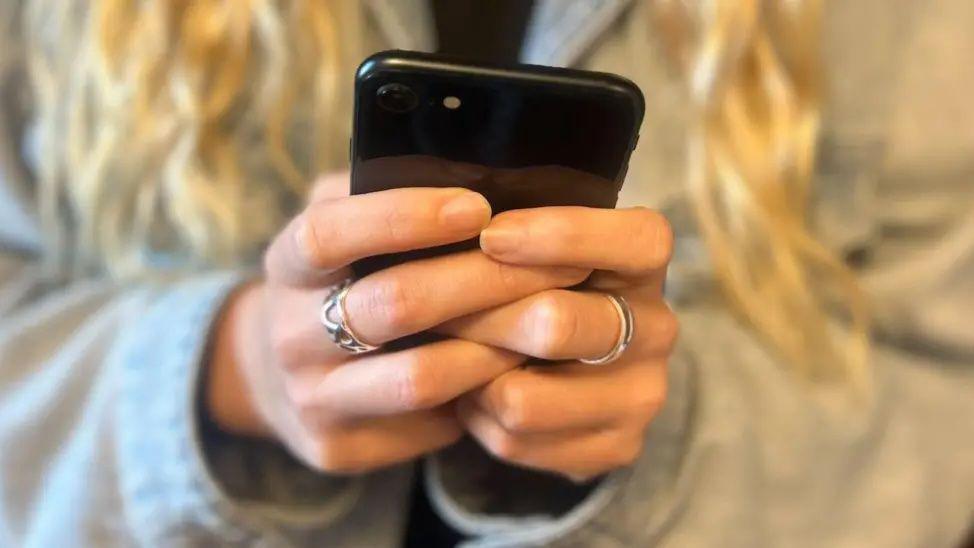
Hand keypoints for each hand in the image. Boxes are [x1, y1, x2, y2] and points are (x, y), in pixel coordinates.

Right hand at [207, 173, 589, 473]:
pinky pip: (427, 425)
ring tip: (551, 320)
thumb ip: (382, 193)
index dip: (401, 217)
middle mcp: (288, 334)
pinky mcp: (337, 447)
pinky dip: (479, 396)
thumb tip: (477, 169)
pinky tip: (517, 371)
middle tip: (561, 264)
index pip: (329, 233)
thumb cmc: (340, 281)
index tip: (476, 208)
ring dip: (496, 346)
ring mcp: (310, 398)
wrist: (277, 373)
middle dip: (486, 281)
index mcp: (287, 265)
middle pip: (393, 305)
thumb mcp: (344, 228)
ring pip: (419, 377)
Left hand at [437, 206, 676, 480]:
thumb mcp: (533, 245)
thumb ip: (511, 235)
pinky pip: (516, 440)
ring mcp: (641, 395)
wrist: (562, 364)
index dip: (562, 235)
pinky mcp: (617, 447)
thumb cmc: (535, 282)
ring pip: (522, 400)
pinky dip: (477, 417)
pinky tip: (472, 394)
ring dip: (467, 377)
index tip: (489, 235)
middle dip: (478, 316)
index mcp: (646, 262)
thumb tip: (457, 236)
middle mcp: (658, 328)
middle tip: (429, 309)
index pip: (634, 241)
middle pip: (555, 324)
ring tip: (448, 355)